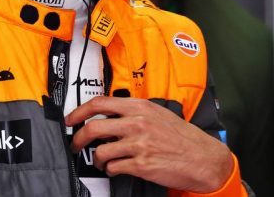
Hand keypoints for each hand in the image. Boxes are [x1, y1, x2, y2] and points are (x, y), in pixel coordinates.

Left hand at [65, 96, 233, 192]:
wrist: (202, 158)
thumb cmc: (182, 136)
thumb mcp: (158, 113)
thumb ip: (134, 111)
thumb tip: (109, 115)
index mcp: (140, 107)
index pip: (100, 103)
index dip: (79, 111)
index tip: (71, 119)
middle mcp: (137, 123)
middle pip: (94, 128)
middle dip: (78, 138)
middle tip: (76, 144)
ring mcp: (139, 144)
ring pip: (101, 151)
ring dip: (96, 159)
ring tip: (101, 161)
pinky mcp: (141, 165)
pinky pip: (114, 168)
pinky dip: (110, 170)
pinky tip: (116, 169)